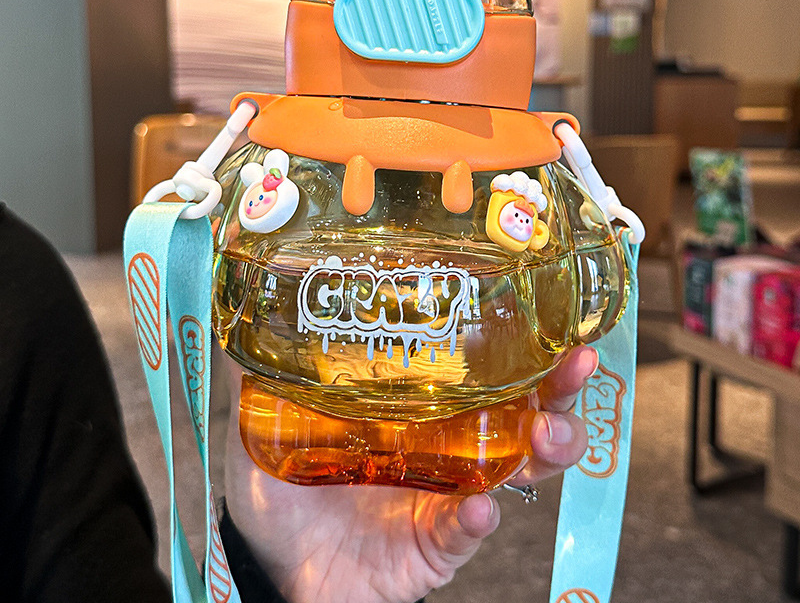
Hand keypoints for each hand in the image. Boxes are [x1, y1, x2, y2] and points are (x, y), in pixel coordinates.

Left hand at [224, 345, 597, 602]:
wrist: (273, 568)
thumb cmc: (280, 491)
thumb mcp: (267, 420)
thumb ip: (260, 371)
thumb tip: (242, 304)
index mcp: (416, 410)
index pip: (479, 370)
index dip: (520, 344)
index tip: (546, 313)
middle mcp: (444, 448)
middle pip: (520, 413)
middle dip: (558, 389)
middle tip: (578, 362)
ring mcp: (444, 498)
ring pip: (516, 472)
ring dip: (545, 450)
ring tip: (549, 435)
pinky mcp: (434, 548)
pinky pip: (465, 535)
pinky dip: (476, 521)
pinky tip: (480, 508)